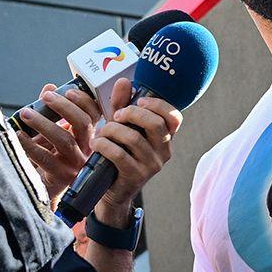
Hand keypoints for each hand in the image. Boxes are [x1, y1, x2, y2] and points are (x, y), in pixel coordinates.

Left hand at [17, 83, 102, 201]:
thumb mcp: (53, 131)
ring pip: (64, 140)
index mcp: (87, 136)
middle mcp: (86, 150)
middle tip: (45, 97)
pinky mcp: (61, 176)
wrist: (45, 190)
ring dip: (43, 124)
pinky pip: (46, 158)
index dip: (84, 101)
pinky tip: (18, 135)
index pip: (94, 114)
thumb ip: (52, 109)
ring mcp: (75, 164)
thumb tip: (49, 86)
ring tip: (25, 114)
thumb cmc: (50, 155)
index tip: (67, 90)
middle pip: (82, 124)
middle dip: (64, 107)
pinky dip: (30, 145)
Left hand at [91, 78, 182, 225]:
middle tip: (116, 116)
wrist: (111, 190)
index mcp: (165, 137)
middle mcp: (164, 151)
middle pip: (155, 124)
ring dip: (112, 130)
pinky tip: (97, 143)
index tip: (139, 100)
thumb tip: (124, 81)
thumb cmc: (118, 154)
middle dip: (131, 113)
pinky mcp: (136, 177)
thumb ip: (122, 104)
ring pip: (134, 138)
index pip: (174, 117)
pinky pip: (120, 154)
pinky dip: (104, 144)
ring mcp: (152, 166)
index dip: (158, 105)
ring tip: (101, 132)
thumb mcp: (121, 127)